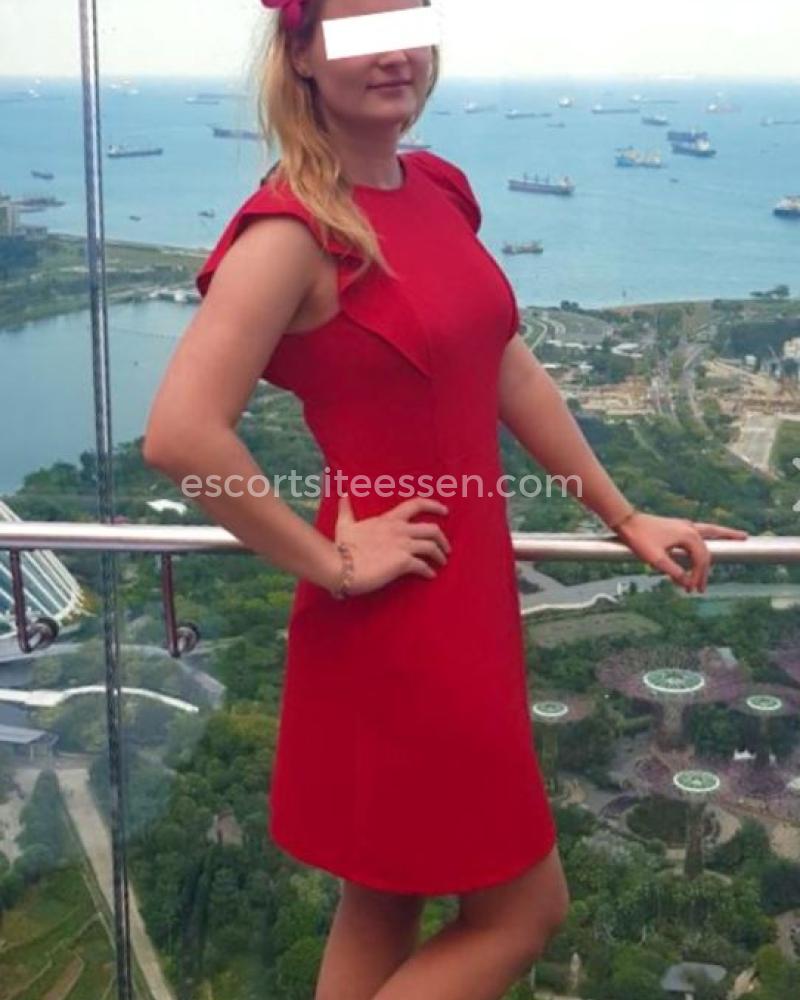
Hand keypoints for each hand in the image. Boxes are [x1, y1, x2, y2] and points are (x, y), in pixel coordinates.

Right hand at [332, 493, 451, 596]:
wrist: (340, 565)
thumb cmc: (342, 546)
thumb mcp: (344, 524)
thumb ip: (346, 510)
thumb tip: (343, 495)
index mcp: (388, 519)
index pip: (416, 505)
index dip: (434, 505)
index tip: (445, 510)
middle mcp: (399, 530)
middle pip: (432, 529)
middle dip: (442, 539)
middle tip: (446, 548)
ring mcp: (403, 546)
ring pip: (432, 546)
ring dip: (440, 555)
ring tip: (442, 562)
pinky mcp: (403, 562)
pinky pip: (423, 566)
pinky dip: (429, 571)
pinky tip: (430, 575)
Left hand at [613, 512, 748, 592]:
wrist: (626, 521)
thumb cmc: (639, 538)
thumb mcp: (655, 559)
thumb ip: (673, 571)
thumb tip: (687, 583)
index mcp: (688, 535)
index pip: (701, 560)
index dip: (698, 577)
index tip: (691, 590)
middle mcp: (690, 528)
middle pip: (707, 551)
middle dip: (705, 571)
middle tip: (702, 588)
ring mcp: (685, 525)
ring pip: (712, 532)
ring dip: (726, 536)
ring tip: (742, 537)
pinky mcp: (679, 526)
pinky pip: (701, 531)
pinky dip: (711, 535)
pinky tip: (713, 537)